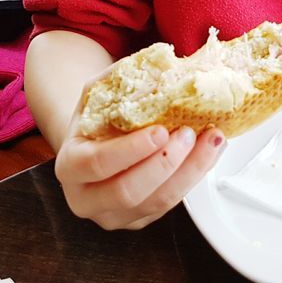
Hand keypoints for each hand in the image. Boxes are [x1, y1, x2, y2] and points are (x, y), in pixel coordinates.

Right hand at [53, 85, 225, 229]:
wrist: (92, 144)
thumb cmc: (96, 118)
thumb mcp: (97, 93)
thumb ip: (120, 80)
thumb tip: (159, 63)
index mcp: (70, 166)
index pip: (97, 164)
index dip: (131, 150)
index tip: (161, 131)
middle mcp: (87, 198)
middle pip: (128, 192)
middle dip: (165, 164)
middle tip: (189, 134)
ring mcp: (115, 215)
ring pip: (156, 203)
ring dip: (190, 171)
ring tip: (211, 139)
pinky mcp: (141, 219)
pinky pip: (170, 205)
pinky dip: (193, 177)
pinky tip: (208, 152)